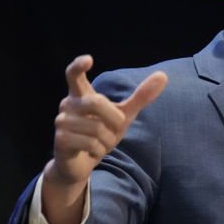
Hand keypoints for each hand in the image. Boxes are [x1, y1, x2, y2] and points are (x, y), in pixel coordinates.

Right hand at [43, 54, 167, 192]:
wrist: (82, 164)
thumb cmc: (101, 134)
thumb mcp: (124, 115)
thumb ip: (141, 97)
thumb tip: (163, 75)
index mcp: (81, 95)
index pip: (74, 75)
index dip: (79, 66)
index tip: (88, 59)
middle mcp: (68, 104)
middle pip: (96, 102)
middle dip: (114, 118)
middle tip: (114, 129)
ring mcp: (61, 121)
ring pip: (96, 128)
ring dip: (107, 140)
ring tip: (100, 143)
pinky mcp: (60, 139)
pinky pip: (90, 143)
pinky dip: (98, 150)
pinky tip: (92, 151)